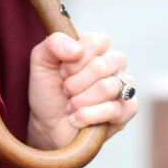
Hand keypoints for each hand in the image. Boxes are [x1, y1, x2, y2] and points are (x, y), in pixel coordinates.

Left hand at [27, 31, 137, 150]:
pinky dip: (89, 116)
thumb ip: (53, 44)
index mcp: (96, 47)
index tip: (61, 72)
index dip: (75, 60)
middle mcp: (114, 64)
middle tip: (65, 91)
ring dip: (80, 101)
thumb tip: (77, 49)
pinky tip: (77, 119)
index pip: (97, 41)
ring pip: (108, 88)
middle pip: (102, 66)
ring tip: (70, 106)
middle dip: (75, 83)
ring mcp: (124, 86)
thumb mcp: (41, 62)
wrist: (48, 126)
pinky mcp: (127, 110)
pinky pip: (114, 109)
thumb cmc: (48, 91)